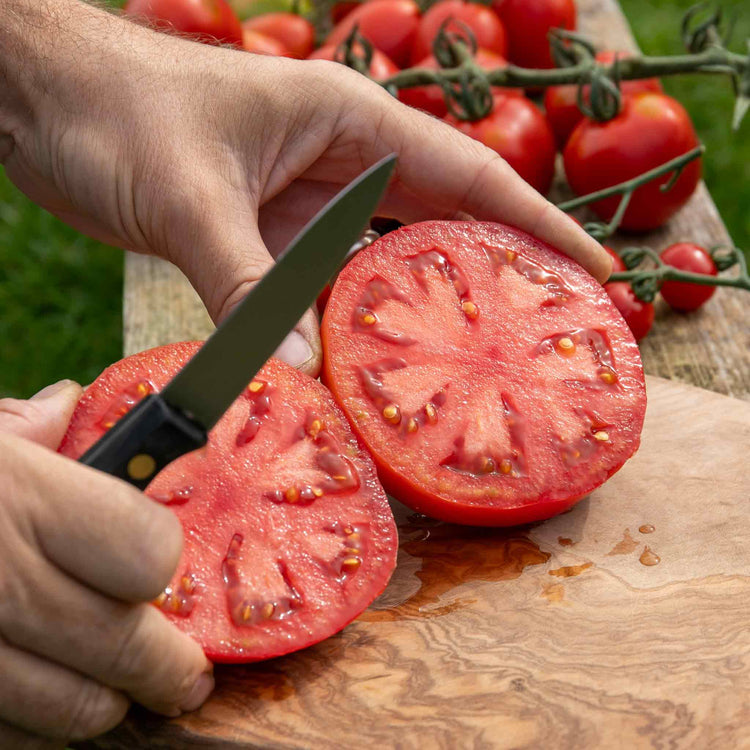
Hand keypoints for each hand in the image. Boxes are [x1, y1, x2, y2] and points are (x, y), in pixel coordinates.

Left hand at [0, 0, 608, 376]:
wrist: (45, 101)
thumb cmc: (114, 111)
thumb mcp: (188, 194)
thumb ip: (245, 283)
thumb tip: (302, 371)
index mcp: (349, 123)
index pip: (471, 174)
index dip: (540, 223)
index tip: (596, 269)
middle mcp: (343, 164)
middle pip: (448, 224)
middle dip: (504, 275)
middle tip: (553, 335)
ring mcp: (309, 205)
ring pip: (391, 263)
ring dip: (431, 310)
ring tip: (484, 364)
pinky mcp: (273, 237)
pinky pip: (334, 288)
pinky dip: (360, 325)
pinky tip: (379, 366)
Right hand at [0, 382, 213, 746]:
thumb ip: (21, 429)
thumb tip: (71, 406)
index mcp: (17, 500)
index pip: (145, 551)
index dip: (162, 560)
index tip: (162, 565)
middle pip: (122, 645)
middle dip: (167, 670)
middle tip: (186, 679)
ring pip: (64, 713)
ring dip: (101, 707)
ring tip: (119, 692)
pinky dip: (27, 729)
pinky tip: (36, 699)